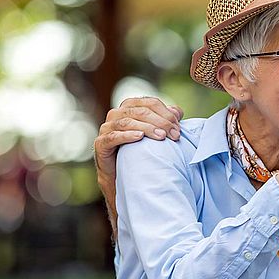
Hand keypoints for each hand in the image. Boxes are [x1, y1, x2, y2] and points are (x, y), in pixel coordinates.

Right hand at [93, 97, 183, 234]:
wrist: (123, 176)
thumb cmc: (141, 151)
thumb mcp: (157, 134)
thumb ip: (166, 120)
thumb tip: (177, 111)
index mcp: (130, 107)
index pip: (150, 102)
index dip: (166, 113)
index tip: (178, 126)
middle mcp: (117, 114)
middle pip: (140, 111)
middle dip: (160, 122)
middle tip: (174, 134)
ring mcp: (106, 128)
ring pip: (127, 122)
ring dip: (147, 128)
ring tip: (161, 136)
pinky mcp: (100, 144)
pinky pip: (112, 136)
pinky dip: (127, 135)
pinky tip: (140, 137)